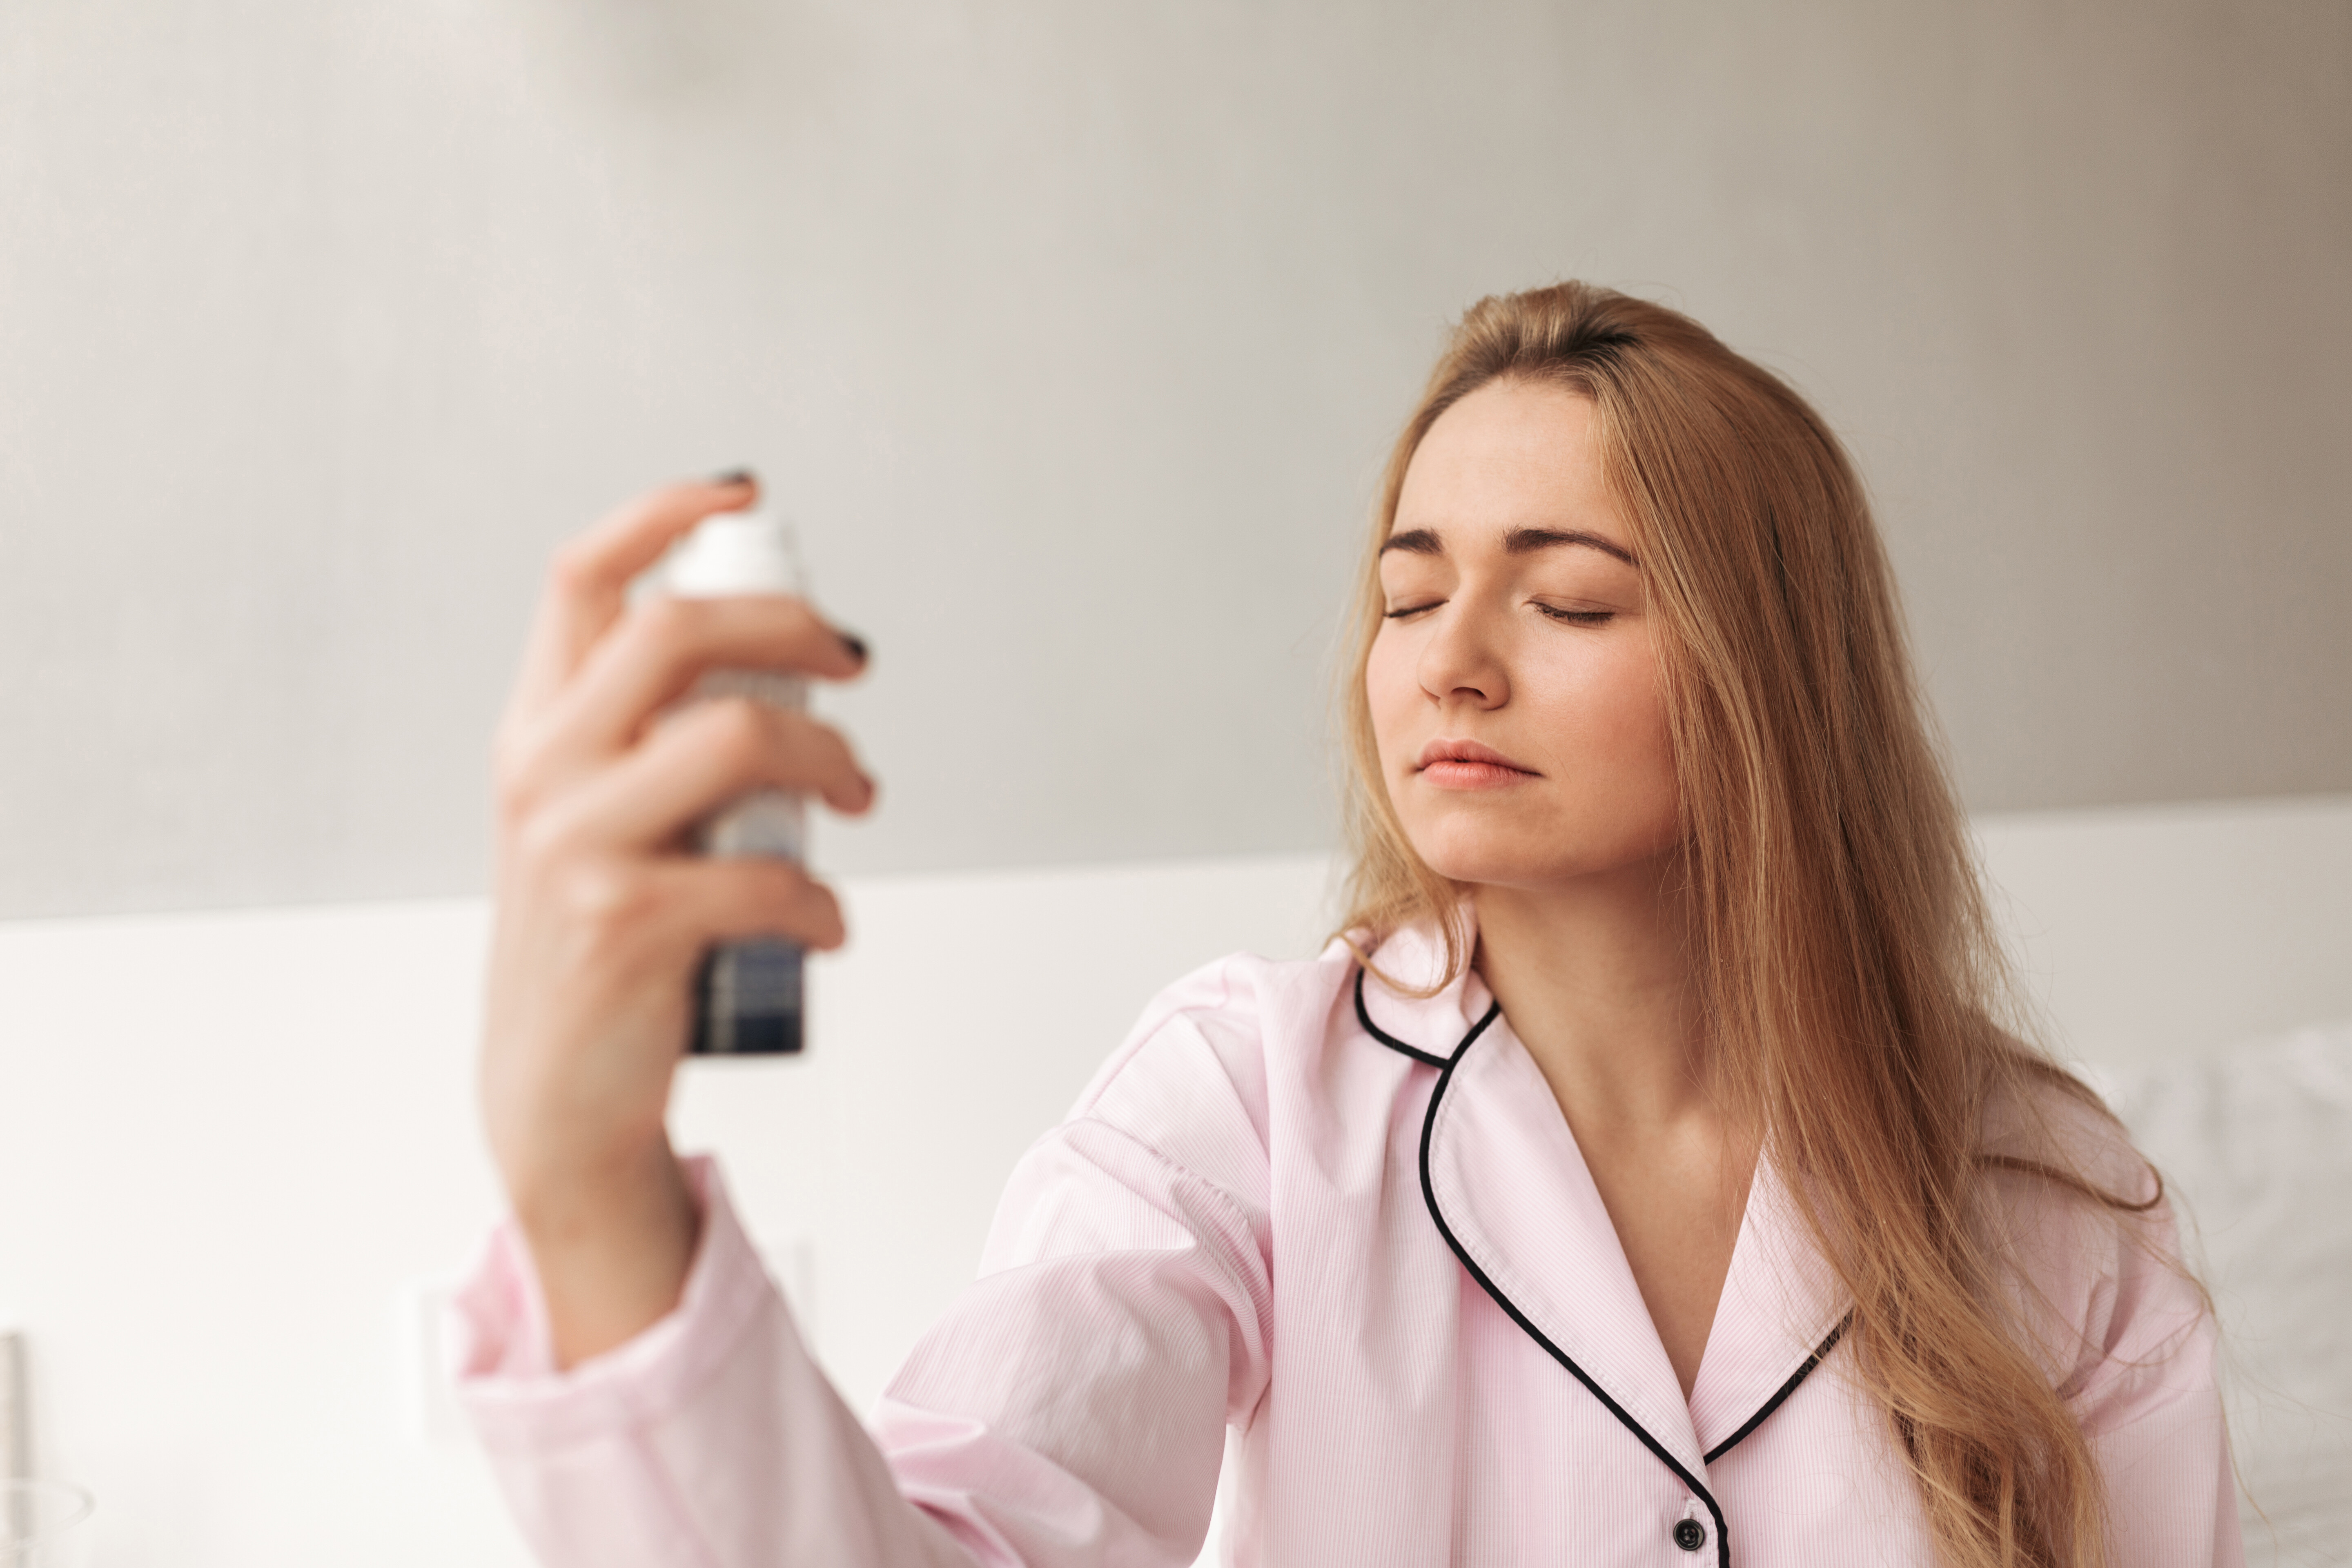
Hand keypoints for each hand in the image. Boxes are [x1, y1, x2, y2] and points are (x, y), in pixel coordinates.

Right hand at [479, 474, 874, 1364]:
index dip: (663, 511)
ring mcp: (576, 845)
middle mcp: (543, 770)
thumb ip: (647, 741)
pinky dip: (824, 898)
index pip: (581, 576)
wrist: (555, 1095)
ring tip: (860, 799)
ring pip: (739, 736)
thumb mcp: (598, 822)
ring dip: (831, 758)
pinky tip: (827, 923)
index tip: (746, 493)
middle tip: (854, 666)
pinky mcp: (625, 923)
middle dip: (793, 628)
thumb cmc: (601, 945)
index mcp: (537, 730)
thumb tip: (778, 669)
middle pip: (679, 629)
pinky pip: (767, 874)